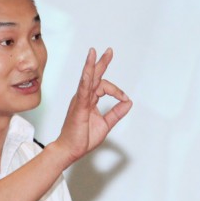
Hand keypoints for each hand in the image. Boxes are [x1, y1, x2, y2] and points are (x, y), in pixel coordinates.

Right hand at [52, 47, 131, 165]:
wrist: (70, 150)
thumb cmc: (83, 138)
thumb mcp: (105, 124)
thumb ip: (116, 113)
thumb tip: (129, 102)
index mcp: (89, 100)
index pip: (103, 86)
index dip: (116, 90)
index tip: (124, 98)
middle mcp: (83, 97)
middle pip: (93, 76)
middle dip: (101, 62)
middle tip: (109, 50)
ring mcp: (80, 101)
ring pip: (86, 80)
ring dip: (91, 66)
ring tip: (93, 52)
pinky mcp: (78, 107)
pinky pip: (82, 91)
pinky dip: (85, 80)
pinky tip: (87, 72)